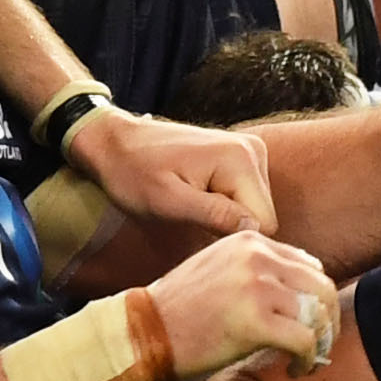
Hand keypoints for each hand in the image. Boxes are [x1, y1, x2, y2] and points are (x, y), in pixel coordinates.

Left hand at [66, 107, 279, 239]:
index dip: (232, 237)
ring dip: (225, 218)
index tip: (198, 231)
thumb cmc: (133, 173)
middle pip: (262, 216)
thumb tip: (254, 229)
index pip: (264, 223)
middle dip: (229, 226)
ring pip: (254, 210)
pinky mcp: (242, 157)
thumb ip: (214, 214)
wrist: (116, 142)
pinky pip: (245, 198)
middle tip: (189, 218)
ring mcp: (250, 151)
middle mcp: (254, 150)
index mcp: (240, 159)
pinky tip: (197, 198)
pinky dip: (224, 206)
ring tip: (190, 206)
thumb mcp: (168, 201)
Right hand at [146, 229, 339, 380]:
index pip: (308, 265)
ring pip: (319, 314)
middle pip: (322, 287)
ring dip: (322, 343)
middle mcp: (256, 256)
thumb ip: (257, 271)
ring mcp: (257, 287)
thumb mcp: (219, 270)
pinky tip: (296, 370)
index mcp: (248, 241)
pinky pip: (305, 340)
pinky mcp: (256, 322)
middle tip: (321, 346)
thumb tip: (302, 294)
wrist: (141, 334)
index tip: (310, 322)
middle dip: (328, 321)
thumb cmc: (179, 311)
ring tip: (308, 361)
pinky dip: (309, 360)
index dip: (316, 298)